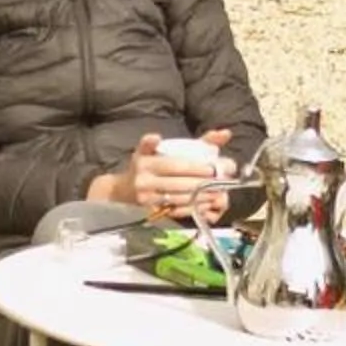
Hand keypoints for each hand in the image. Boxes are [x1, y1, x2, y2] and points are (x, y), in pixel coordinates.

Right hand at [91, 131, 232, 218]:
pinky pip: (175, 210)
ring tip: (216, 194)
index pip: (176, 165)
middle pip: (179, 183)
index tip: (212, 168)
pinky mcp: (150, 211)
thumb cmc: (145, 165)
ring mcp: (146, 198)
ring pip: (179, 198)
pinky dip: (192, 207)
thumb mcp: (159, 149)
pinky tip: (204, 204)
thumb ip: (193, 142)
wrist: (121, 190)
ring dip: (200, 197)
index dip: (195, 167)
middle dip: (202, 183)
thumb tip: (224, 133)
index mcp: (146, 162)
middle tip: (219, 182)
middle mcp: (144, 180)